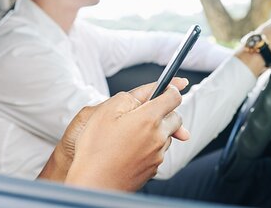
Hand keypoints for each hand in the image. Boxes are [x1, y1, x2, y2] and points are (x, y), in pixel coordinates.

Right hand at [56, 78, 188, 190]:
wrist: (95, 182)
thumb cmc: (96, 149)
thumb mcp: (105, 111)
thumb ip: (128, 97)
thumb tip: (144, 96)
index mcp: (148, 119)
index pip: (173, 97)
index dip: (171, 89)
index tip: (170, 87)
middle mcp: (158, 137)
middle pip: (175, 117)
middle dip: (164, 111)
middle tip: (145, 111)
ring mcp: (157, 155)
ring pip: (166, 136)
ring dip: (156, 130)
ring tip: (131, 132)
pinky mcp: (153, 169)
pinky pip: (158, 152)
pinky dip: (150, 146)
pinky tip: (129, 148)